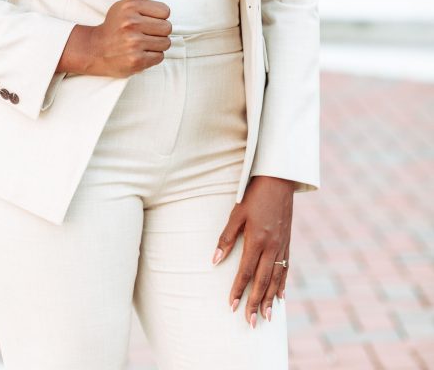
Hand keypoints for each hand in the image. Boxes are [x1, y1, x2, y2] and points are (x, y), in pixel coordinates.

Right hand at [87, 0, 171, 76]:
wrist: (95, 49)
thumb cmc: (114, 25)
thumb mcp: (125, 4)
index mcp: (131, 7)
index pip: (166, 11)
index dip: (158, 17)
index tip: (146, 20)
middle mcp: (131, 23)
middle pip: (167, 28)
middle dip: (159, 32)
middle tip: (144, 33)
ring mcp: (133, 43)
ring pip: (165, 43)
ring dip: (157, 45)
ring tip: (142, 43)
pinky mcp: (136, 61)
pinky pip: (159, 57)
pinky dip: (153, 57)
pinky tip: (140, 53)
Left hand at [212, 175, 293, 327]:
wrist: (279, 180)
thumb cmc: (253, 194)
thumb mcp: (237, 213)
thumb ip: (226, 237)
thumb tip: (215, 260)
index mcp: (256, 240)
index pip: (246, 272)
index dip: (238, 290)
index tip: (232, 306)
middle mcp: (271, 246)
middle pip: (262, 281)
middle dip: (256, 303)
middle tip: (251, 322)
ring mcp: (282, 245)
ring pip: (276, 278)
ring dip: (271, 299)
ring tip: (267, 317)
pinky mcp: (288, 241)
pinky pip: (286, 268)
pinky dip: (283, 284)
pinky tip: (281, 296)